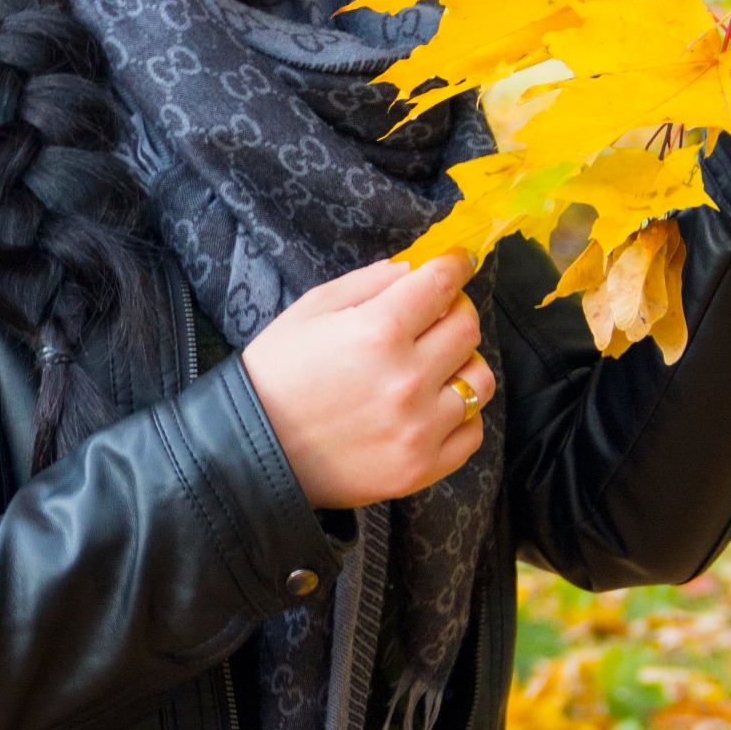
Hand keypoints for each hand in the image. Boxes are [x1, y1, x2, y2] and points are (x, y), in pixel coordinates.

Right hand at [241, 253, 493, 509]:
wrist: (251, 451)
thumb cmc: (278, 372)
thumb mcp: (313, 308)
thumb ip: (372, 281)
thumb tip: (418, 267)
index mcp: (378, 330)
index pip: (443, 283)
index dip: (455, 264)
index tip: (458, 261)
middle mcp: (407, 378)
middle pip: (467, 327)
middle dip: (455, 310)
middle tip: (435, 314)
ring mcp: (419, 427)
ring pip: (479, 380)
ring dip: (462, 364)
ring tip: (434, 366)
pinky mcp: (422, 468)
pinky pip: (472, 432)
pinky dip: (460, 415)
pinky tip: (430, 407)